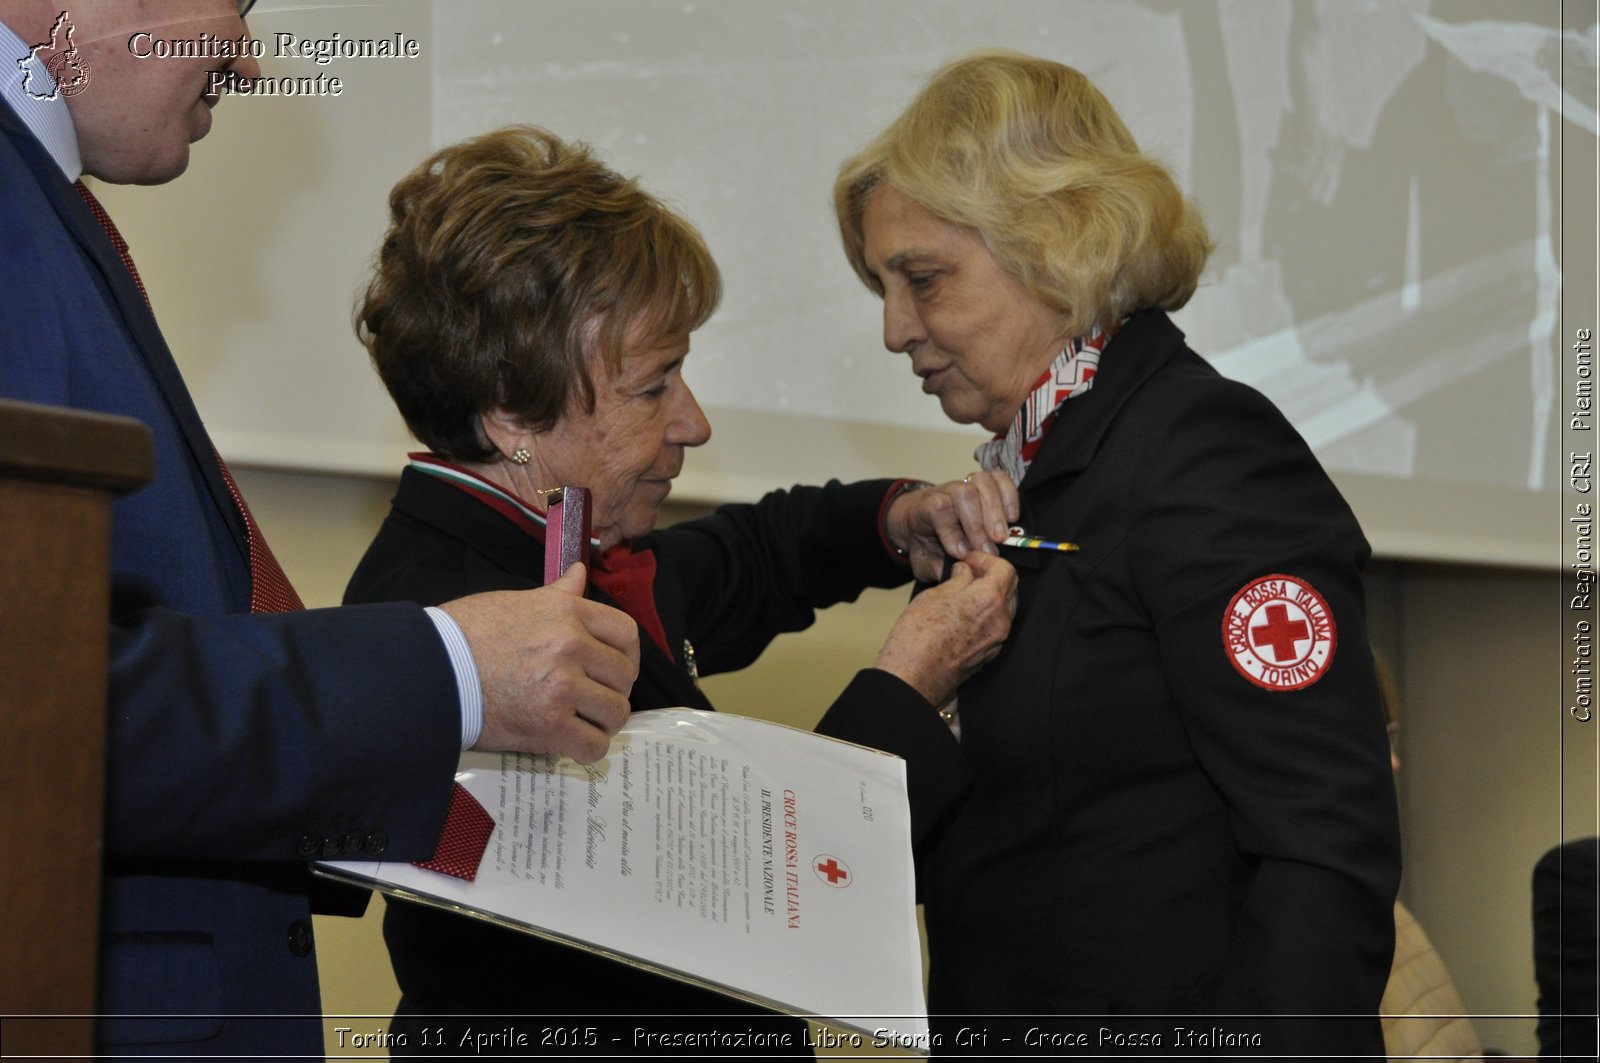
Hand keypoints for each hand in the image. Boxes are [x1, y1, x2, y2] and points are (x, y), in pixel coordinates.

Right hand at [440, 563, 639, 762]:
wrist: (431, 669)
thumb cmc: (466, 633)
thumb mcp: (516, 601)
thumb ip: (557, 595)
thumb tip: (579, 574)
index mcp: (567, 612)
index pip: (626, 633)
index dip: (627, 655)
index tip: (616, 668)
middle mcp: (572, 646)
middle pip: (624, 676)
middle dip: (613, 690)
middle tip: (594, 698)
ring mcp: (563, 687)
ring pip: (615, 712)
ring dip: (602, 721)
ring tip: (583, 721)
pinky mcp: (548, 726)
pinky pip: (593, 745)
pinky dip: (587, 749)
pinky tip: (572, 742)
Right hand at [873, 551, 1017, 707]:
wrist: (913, 677)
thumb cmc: (918, 638)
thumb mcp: (935, 594)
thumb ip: (958, 579)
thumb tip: (966, 572)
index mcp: (989, 599)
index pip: (1005, 568)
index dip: (986, 559)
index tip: (970, 560)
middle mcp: (1000, 620)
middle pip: (1010, 587)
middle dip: (991, 575)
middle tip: (968, 572)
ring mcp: (997, 639)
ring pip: (1004, 607)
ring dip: (990, 595)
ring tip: (964, 593)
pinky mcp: (990, 654)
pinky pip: (996, 626)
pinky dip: (986, 614)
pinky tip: (965, 613)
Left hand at [884, 470, 1018, 581]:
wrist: (917, 521)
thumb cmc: (922, 541)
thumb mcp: (921, 560)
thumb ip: (934, 566)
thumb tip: (957, 572)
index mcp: (923, 508)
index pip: (938, 508)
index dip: (952, 531)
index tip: (963, 553)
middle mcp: (944, 491)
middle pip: (964, 494)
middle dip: (978, 525)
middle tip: (988, 550)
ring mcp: (964, 483)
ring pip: (982, 482)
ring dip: (996, 511)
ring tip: (1001, 537)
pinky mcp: (982, 484)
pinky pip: (998, 477)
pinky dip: (1009, 495)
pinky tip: (1012, 518)